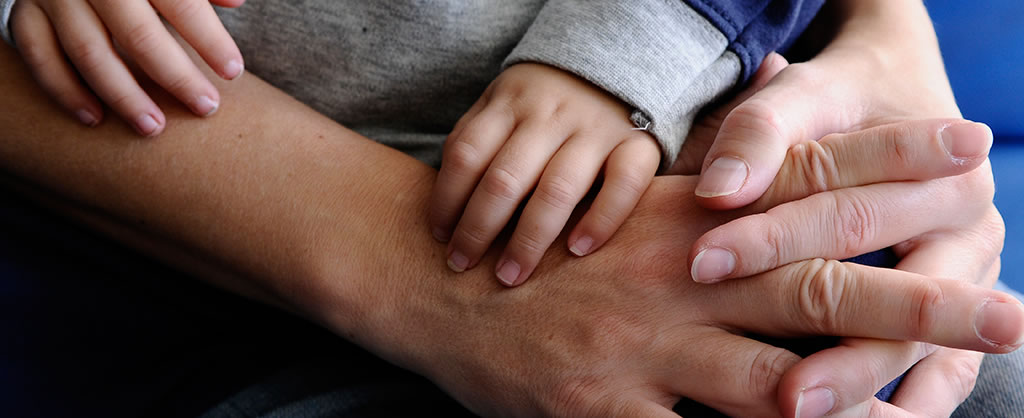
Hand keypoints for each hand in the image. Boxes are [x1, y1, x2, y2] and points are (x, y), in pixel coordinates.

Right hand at [10, 0, 244, 135]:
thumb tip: (236, 1)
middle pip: (138, 34)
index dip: (208, 38)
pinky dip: (64, 89)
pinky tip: (95, 119)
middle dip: (175, 76)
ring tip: (155, 128)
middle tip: (207, 107)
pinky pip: (39, 54)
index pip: (180, 3)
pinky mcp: (27, 12)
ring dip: (124, 96)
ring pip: (90, 52)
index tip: (233, 71)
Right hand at [336, 124, 1020, 416]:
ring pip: (775, 382)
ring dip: (863, 402)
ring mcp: (646, 350)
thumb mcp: (628, 209)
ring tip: (935, 416)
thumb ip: (708, 206)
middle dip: (921, 297)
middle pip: (817, 286)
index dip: (890, 163)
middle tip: (1014, 306)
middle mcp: (679, 278)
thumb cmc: (546, 244)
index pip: (803, 179)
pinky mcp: (607, 411)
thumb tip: (769, 186)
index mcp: (687, 217)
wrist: (435, 277)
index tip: (968, 148)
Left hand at [429, 63, 659, 285]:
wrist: (620, 56)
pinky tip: (578, 251)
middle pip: (505, 178)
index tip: (439, 237)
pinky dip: (601, 220)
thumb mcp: (503, 101)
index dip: (447, 199)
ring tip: (510, 275)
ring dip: (528, 239)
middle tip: (462, 265)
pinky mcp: (639, 144)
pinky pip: (623, 185)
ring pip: (557, 189)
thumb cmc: (546, 99)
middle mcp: (550, 115)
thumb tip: (445, 204)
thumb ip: (477, 139)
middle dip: (478, 229)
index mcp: (510, 103)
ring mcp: (596, 129)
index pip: (467, 155)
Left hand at [671, 2, 1003, 414]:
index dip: (770, 239)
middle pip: (901, 297)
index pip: (843, 213)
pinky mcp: (957, 317)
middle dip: (838, 348)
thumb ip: (759, 134)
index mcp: (943, 169)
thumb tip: (718, 191)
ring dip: (868, 390)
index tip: (699, 263)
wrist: (895, 95)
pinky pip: (938, 376)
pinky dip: (900, 407)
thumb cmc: (835, 99)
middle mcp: (969, 229)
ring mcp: (969, 279)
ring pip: (922, 349)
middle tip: (785, 398)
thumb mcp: (800, 96)